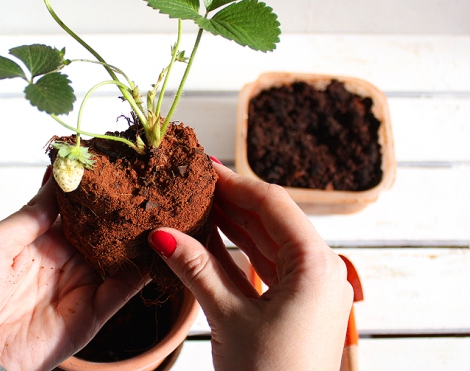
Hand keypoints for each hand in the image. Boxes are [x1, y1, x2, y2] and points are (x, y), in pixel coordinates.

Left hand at [0, 168, 146, 370]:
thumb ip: (32, 215)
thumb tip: (58, 181)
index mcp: (36, 241)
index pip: (71, 207)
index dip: (89, 188)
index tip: (109, 164)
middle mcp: (62, 260)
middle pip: (99, 228)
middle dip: (120, 207)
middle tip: (143, 180)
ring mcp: (79, 286)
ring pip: (117, 254)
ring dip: (137, 235)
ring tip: (160, 208)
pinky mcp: (92, 313)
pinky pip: (123, 288)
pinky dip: (142, 270)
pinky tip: (158, 249)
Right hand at [148, 163, 352, 370]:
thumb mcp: (228, 317)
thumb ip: (196, 268)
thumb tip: (161, 233)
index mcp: (315, 265)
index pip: (271, 204)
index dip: (234, 182)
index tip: (202, 165)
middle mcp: (321, 269)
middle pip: (271, 218)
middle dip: (231, 200)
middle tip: (194, 182)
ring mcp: (310, 287)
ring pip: (267, 241)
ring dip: (233, 224)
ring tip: (197, 203)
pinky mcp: (297, 303)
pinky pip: (266, 265)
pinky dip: (238, 251)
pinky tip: (210, 237)